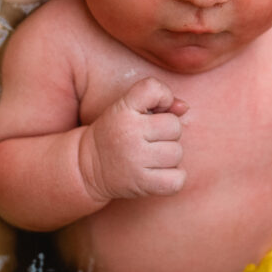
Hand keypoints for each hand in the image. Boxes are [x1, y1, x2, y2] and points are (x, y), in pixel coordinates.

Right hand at [81, 78, 188, 201]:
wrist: (87, 167)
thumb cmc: (116, 133)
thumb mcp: (128, 109)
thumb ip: (158, 100)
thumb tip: (184, 107)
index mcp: (123, 109)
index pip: (153, 88)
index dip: (162, 97)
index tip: (151, 110)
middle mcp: (129, 133)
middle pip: (174, 126)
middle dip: (167, 133)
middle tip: (148, 139)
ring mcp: (135, 160)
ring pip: (177, 153)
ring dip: (169, 156)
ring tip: (150, 156)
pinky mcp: (142, 184)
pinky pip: (178, 178)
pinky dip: (173, 178)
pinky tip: (157, 173)